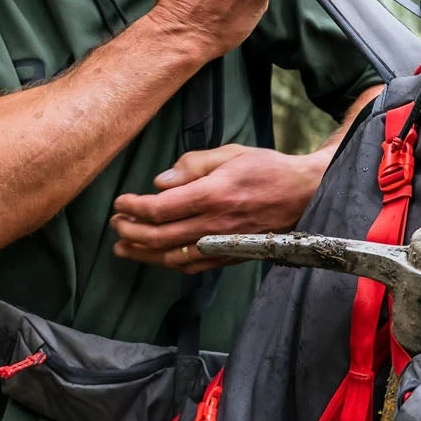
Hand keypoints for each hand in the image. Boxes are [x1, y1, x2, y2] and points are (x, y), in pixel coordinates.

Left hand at [110, 144, 323, 272]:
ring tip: (123, 248)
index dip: (134, 208)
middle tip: (115, 225)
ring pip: (172, 257)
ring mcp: (223, 244)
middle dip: (130, 232)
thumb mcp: (230, 154)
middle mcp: (215, 224)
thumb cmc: (267, 169)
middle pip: (160, 237)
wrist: (305, 195)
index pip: (160, 208)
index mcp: (212, 195)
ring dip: (143, 254)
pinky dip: (169, 264)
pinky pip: (193, 266)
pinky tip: (156, 257)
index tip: (119, 202)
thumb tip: (160, 182)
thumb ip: (193, 165)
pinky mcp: (231, 255)